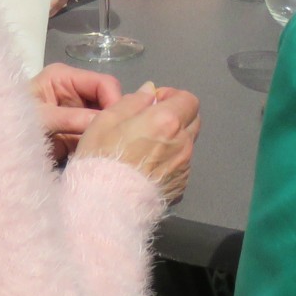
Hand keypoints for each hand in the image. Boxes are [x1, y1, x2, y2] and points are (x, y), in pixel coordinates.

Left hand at [29, 62, 123, 157]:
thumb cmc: (9, 120)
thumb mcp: (40, 117)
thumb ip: (71, 118)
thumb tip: (103, 122)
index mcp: (65, 78)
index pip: (103, 83)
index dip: (114, 100)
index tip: (117, 123)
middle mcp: (74, 92)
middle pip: (107, 100)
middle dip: (111, 118)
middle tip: (115, 138)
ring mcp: (75, 112)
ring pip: (104, 119)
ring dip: (105, 133)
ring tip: (107, 147)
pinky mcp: (74, 132)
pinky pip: (94, 136)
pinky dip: (97, 145)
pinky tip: (97, 152)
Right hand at [77, 82, 201, 201]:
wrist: (107, 203)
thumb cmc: (103, 157)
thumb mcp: (107, 119)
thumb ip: (133, 101)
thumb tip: (150, 91)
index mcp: (167, 120)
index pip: (188, 99)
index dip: (171, 97)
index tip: (153, 104)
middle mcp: (183, 141)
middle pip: (192, 119)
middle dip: (176, 116)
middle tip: (151, 123)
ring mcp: (184, 165)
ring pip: (187, 143)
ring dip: (174, 139)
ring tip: (148, 148)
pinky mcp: (181, 185)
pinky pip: (181, 164)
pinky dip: (171, 160)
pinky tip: (150, 168)